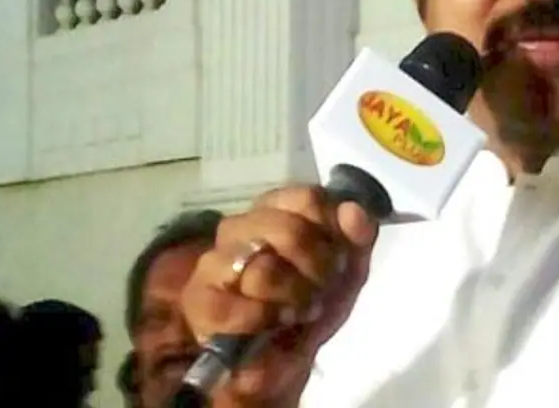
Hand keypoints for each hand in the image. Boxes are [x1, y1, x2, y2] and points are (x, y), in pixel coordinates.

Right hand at [180, 185, 379, 404]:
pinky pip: (243, 307)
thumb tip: (354, 210)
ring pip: (264, 271)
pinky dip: (270, 320)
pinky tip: (277, 323)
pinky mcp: (201, 301)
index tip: (339, 255)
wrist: (283, 360)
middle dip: (318, 266)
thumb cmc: (310, 303)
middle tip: (322, 286)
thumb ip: (357, 236)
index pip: (307, 198)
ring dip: (295, 296)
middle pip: (288, 230)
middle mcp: (240, 227)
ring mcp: (215, 262)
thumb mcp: (348, 271)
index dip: (332, 229)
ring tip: (301, 309)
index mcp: (274, 210)